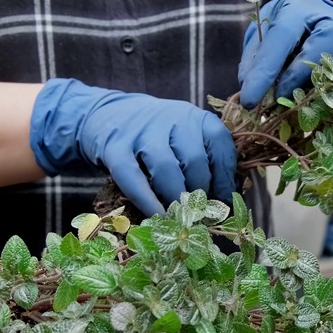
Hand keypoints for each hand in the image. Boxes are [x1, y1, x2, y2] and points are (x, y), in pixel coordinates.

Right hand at [28, 79, 235, 215]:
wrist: (107, 115)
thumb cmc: (156, 136)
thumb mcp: (184, 135)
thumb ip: (205, 159)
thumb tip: (225, 200)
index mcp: (194, 117)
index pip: (219, 143)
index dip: (225, 176)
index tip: (224, 201)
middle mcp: (171, 119)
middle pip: (194, 160)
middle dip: (201, 192)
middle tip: (201, 214)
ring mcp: (141, 132)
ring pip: (166, 169)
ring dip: (176, 198)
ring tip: (181, 218)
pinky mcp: (115, 148)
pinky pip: (133, 178)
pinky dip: (147, 201)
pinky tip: (156, 216)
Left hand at [237, 0, 332, 107]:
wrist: (314, 13)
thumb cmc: (283, 27)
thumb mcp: (261, 34)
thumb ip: (254, 60)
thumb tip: (249, 90)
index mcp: (296, 7)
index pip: (281, 37)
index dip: (265, 71)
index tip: (250, 100)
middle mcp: (329, 13)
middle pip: (328, 39)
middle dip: (303, 74)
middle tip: (283, 98)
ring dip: (332, 79)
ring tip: (311, 97)